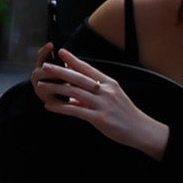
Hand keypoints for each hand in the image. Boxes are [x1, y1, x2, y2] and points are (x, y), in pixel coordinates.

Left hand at [32, 46, 166, 157]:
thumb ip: (94, 91)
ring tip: (41, 85)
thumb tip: (75, 87)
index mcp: (110, 83)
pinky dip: (61, 107)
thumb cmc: (124, 113)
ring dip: (56, 88)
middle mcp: (106, 91)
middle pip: (79, 78)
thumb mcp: (112, 97)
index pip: (89, 68)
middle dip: (60, 71)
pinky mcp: (100, 118)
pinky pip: (76, 111)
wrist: (141, 130)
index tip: (61, 52)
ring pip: (75, 93)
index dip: (74, 60)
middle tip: (45, 66)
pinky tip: (49, 105)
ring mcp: (103, 104)